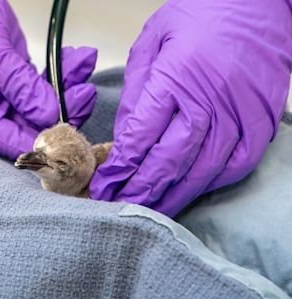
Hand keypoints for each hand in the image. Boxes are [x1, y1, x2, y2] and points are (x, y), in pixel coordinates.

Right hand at [0, 0, 96, 158]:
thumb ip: (18, 84)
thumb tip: (47, 115)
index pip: (4, 141)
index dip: (37, 142)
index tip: (67, 135)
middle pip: (27, 129)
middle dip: (60, 113)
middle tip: (83, 95)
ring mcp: (0, 99)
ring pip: (40, 109)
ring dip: (67, 91)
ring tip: (82, 67)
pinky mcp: (14, 84)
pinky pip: (42, 88)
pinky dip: (62, 75)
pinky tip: (78, 60)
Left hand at [90, 0, 291, 216]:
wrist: (257, 2)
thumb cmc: (201, 16)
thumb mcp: (152, 42)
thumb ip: (137, 91)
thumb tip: (124, 138)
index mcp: (176, 77)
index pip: (140, 136)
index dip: (120, 168)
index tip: (104, 186)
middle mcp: (209, 100)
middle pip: (168, 160)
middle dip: (140, 190)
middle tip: (120, 208)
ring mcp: (239, 114)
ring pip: (201, 170)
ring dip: (172, 196)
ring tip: (149, 211)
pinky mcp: (261, 121)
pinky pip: (236, 165)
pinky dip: (211, 184)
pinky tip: (190, 192)